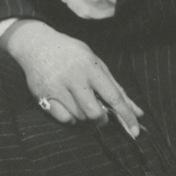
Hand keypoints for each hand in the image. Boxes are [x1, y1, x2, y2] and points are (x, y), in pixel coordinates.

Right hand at [0, 20, 142, 135]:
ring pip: (80, 117)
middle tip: (101, 116)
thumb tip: (138, 112)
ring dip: (85, 116)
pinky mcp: (43, 96)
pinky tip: (68, 105)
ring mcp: (57, 87)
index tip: (135, 131)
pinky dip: (70, 118)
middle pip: (94, 113)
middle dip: (102, 120)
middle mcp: (74, 77)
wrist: (36, 44)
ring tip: (80, 101)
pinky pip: (64, 118)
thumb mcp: (97, 63)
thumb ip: (117, 88)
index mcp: (91, 67)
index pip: (114, 96)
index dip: (127, 115)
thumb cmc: (72, 55)